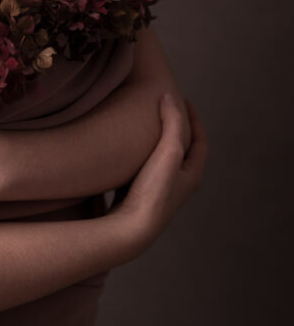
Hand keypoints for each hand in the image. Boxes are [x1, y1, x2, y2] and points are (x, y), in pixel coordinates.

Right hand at [107, 93, 207, 254]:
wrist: (130, 229)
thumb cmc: (153, 192)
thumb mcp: (168, 151)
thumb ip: (172, 122)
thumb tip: (169, 96)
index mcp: (191, 175)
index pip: (200, 141)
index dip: (194, 119)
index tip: (184, 100)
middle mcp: (179, 185)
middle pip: (184, 152)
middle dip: (177, 130)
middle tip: (165, 111)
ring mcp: (159, 192)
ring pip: (163, 162)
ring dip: (157, 143)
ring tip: (144, 126)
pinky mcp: (140, 197)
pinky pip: (144, 170)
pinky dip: (140, 156)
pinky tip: (125, 152)